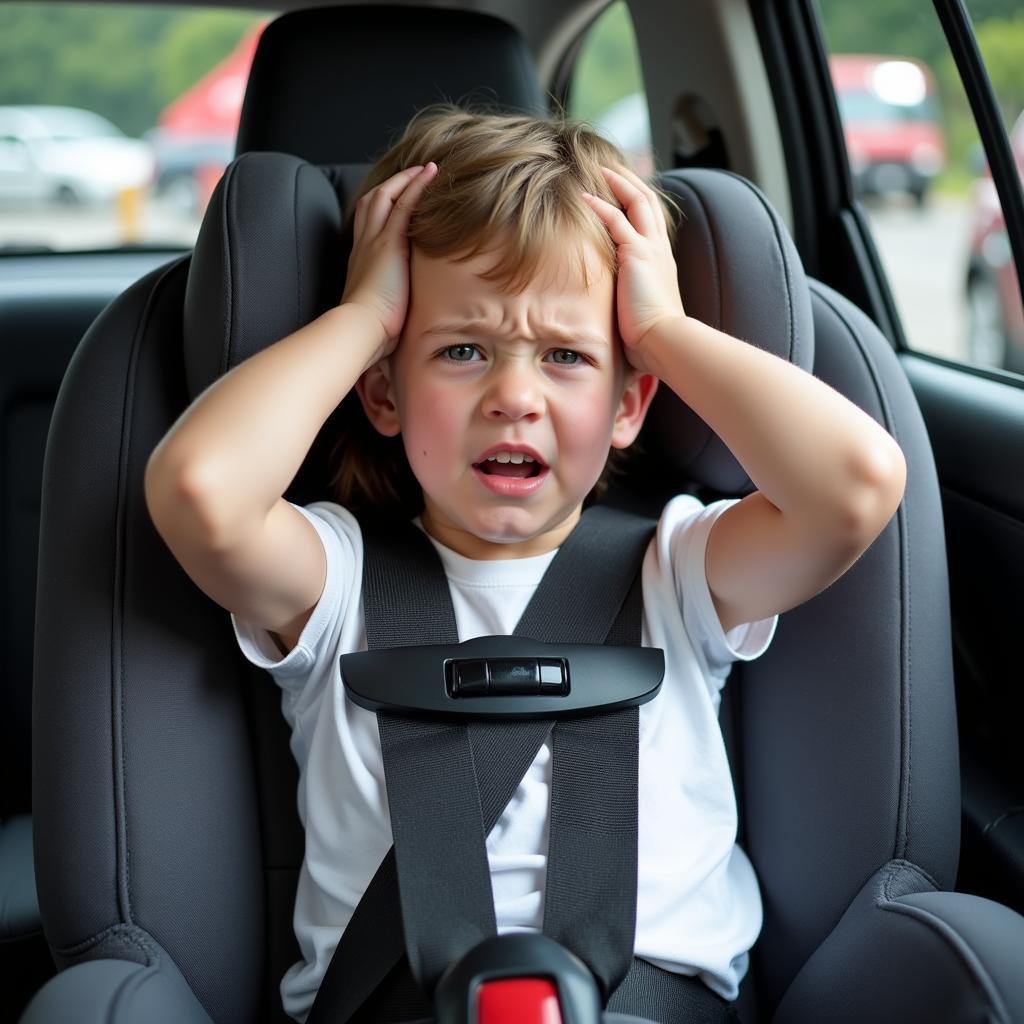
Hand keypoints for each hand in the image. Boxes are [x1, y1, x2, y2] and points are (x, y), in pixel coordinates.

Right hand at [341, 162, 438, 358]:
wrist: (359, 330)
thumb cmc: (368, 332)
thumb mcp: (377, 314)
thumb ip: (386, 307)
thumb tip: (398, 323)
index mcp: (361, 262)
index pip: (369, 226)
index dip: (382, 210)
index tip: (398, 201)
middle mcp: (364, 246)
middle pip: (372, 203)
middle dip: (391, 185)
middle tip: (412, 175)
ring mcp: (375, 242)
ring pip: (385, 197)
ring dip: (406, 179)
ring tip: (425, 169)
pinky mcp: (389, 244)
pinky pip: (403, 205)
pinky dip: (416, 187)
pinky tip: (430, 175)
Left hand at [581, 164, 686, 371]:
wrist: (665, 341)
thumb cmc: (654, 338)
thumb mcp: (644, 314)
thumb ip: (634, 305)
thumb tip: (620, 321)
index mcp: (662, 263)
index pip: (653, 223)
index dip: (640, 205)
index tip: (626, 192)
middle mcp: (659, 250)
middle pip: (650, 202)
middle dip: (632, 182)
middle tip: (615, 168)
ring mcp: (650, 249)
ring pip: (638, 201)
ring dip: (619, 183)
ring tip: (601, 170)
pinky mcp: (637, 254)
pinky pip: (616, 220)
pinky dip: (600, 206)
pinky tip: (584, 197)